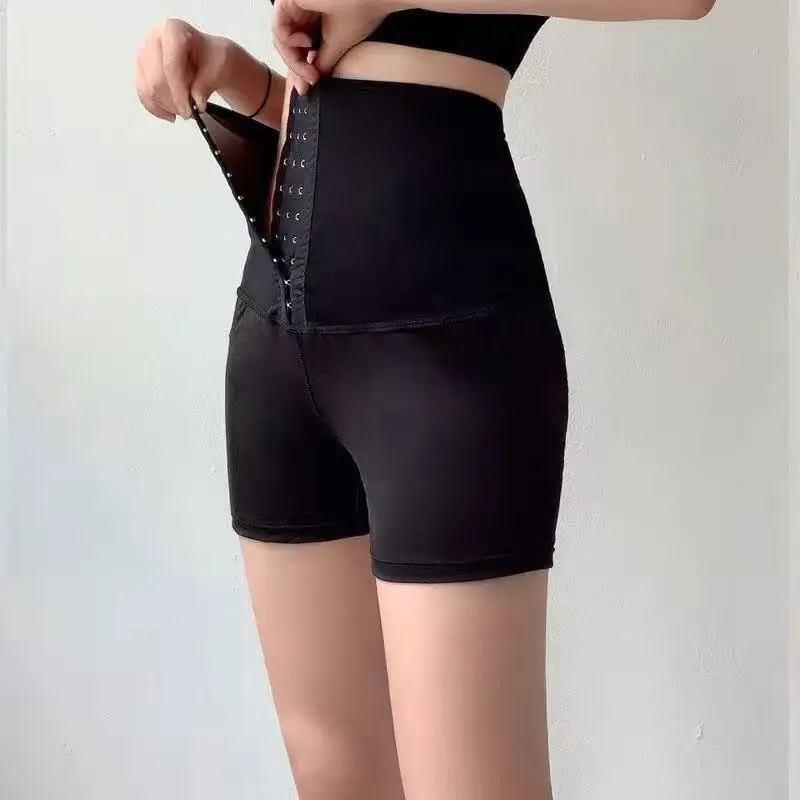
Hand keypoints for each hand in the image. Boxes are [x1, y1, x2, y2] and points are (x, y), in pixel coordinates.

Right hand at [134, 18, 235, 120]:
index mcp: (173, 30)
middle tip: (190, 113)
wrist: (207, 58)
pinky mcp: (141, 70)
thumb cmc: (212, 57)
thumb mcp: (219, 67)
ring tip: (184, 110)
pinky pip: (143, 94)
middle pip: (156, 79)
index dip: (179, 92)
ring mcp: (144, 54)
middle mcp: (154, 38)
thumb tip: (196, 103)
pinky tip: (169, 115)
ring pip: (148, 89)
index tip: (189, 111)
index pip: (170, 65)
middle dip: (174, 102)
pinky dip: (156, 109)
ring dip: (167, 106)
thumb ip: (206, 83)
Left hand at [273, 0, 403, 93]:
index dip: (300, 69)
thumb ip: (322, 63)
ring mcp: (294, 3)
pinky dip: (288, 42)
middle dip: (296, 67)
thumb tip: (311, 82)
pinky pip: (278, 26)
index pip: (298, 47)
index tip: (308, 87)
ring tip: (309, 67)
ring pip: (280, 38)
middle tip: (308, 81)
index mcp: (313, 18)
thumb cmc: (363, 9)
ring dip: (293, 59)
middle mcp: (302, 10)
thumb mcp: (338, 45)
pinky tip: (305, 46)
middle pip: (287, 44)